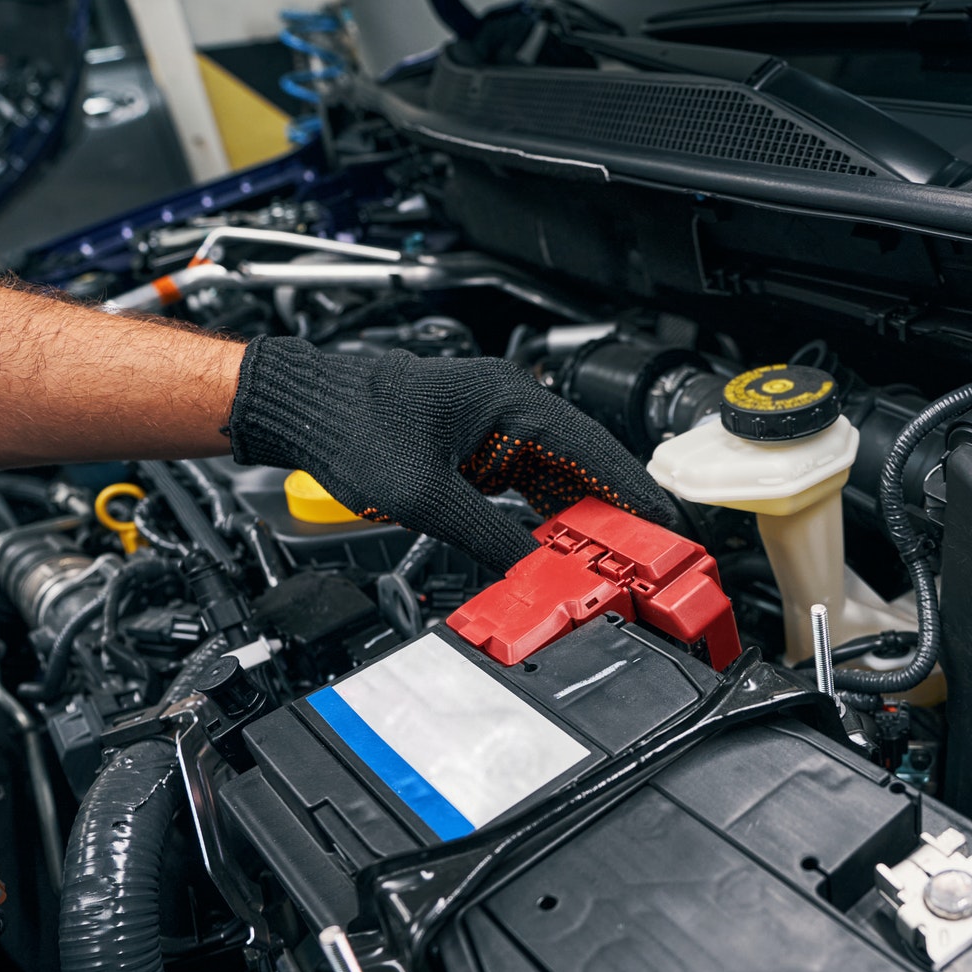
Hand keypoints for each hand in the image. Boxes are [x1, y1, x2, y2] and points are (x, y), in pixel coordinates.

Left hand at [224, 337, 677, 571]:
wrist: (307, 409)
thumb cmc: (352, 426)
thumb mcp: (424, 495)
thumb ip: (486, 536)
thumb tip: (532, 570)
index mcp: (511, 400)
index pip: (593, 450)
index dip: (634, 493)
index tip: (665, 526)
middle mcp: (512, 407)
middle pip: (586, 465)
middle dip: (618, 511)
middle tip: (650, 553)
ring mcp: (497, 427)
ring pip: (561, 477)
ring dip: (585, 516)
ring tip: (616, 557)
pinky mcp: (480, 449)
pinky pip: (531, 485)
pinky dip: (550, 516)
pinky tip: (563, 544)